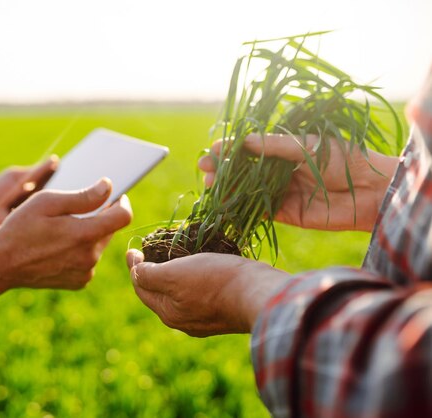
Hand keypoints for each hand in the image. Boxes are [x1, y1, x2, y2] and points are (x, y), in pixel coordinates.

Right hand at [0, 178, 132, 307]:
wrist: (1, 264)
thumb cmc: (21, 227)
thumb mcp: (47, 202)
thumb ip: (83, 196)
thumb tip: (109, 187)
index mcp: (84, 235)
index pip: (123, 216)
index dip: (122, 203)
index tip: (118, 196)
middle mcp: (89, 257)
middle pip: (110, 230)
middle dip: (100, 218)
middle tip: (75, 212)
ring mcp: (85, 272)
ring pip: (99, 245)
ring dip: (89, 235)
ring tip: (61, 231)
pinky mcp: (79, 281)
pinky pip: (89, 261)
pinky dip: (81, 251)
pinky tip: (59, 247)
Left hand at [126, 250, 289, 335]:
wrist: (260, 294)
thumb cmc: (214, 281)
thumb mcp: (173, 275)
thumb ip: (149, 275)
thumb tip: (134, 272)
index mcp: (168, 312)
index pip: (141, 288)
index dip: (134, 266)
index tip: (133, 248)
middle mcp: (183, 321)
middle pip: (159, 292)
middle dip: (152, 271)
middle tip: (149, 250)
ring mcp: (204, 318)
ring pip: (180, 292)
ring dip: (173, 274)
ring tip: (173, 254)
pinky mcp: (223, 310)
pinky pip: (200, 292)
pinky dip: (193, 278)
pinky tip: (199, 266)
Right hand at [198, 134, 398, 231]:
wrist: (372, 192)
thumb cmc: (345, 159)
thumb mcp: (308, 145)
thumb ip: (274, 146)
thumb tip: (243, 141)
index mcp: (288, 149)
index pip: (252, 148)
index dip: (231, 148)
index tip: (213, 148)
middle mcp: (282, 170)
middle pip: (245, 170)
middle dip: (223, 168)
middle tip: (203, 167)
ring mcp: (282, 192)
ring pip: (247, 190)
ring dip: (227, 187)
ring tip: (208, 184)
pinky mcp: (286, 213)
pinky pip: (258, 209)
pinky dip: (240, 206)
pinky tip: (224, 202)